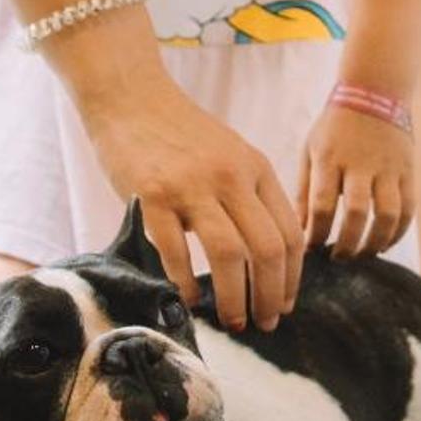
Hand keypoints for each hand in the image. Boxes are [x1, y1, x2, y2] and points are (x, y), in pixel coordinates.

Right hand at [86, 70, 302, 332]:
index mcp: (256, 168)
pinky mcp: (153, 194)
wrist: (130, 98)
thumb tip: (263, 257)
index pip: (289, 233)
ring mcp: (192, 185)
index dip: (290, 278)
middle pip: (267, 249)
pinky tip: (188, 299)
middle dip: (270, 296)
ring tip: (233, 320)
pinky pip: (176, 250)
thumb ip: (248, 196)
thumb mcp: (229, 155)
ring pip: (230, 255)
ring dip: (234, 298)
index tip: (283, 304)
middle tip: (263, 323)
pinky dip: (185, 282)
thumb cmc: (179, 133)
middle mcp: (231, 176)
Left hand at [299, 105, 414, 255]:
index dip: (316, 233)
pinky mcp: (408, 171)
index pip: (322, 204)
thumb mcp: (310, 151)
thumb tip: (300, 232)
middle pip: (357, 213)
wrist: (374, 92)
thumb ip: (303, 191)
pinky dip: (398, 232)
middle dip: (347, 243)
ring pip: (388, 215)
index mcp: (329, 158)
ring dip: (375, 242)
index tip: (311, 250)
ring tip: (362, 254)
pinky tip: (384, 243)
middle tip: (338, 258)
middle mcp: (360, 163)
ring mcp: (388, 167)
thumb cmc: (334, 128)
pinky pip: (408, 209)